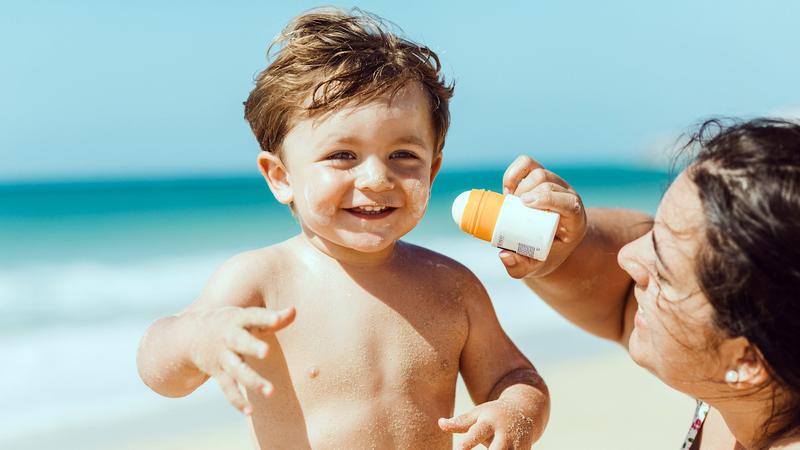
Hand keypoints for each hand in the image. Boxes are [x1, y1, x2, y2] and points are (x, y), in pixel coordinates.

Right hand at [186, 306, 295, 414]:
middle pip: (240, 342)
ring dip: (252, 380)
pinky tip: (250, 411)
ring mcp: (222, 357)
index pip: (253, 317)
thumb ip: (271, 318)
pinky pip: (228, 389)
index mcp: (238, 320)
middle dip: (252, 346)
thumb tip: (294, 311)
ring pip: (237, 370)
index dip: (266, 317)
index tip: (279, 318)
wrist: (192, 336)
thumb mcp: (247, 317)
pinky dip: (237, 401)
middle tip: (266, 351)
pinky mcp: (218, 374)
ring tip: (270, 391)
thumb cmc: (231, 324)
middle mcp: (229, 338)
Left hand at [439, 399, 536, 449]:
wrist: (525, 411)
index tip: (460, 449)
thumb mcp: (477, 415)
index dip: (469, 442)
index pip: (478, 433)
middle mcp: (505, 435)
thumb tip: (440, 423)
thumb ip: (459, 422)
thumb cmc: (492, 416)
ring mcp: (518, 445)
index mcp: (490, 422)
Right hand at [499, 155, 586, 278]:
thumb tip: (504, 254)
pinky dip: (514, 172)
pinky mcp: (541, 175)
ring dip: (520, 186)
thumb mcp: (532, 267)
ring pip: (539, 173)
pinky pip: (527, 163)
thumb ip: (518, 267)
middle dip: (527, 194)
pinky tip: (508, 189)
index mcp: (575, 221)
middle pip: (549, 184)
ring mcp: (556, 184)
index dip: (550, 199)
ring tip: (510, 204)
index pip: (570, 203)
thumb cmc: (540, 255)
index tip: (526, 204)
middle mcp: (568, 198)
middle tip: (511, 210)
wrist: (545, 242)